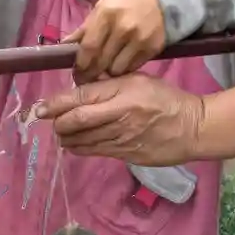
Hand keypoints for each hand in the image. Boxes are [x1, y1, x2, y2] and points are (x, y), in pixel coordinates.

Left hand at [37, 73, 204, 165]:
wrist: (193, 128)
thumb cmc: (165, 99)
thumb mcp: (139, 80)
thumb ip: (110, 83)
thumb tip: (80, 88)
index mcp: (123, 91)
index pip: (81, 97)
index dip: (56, 103)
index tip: (41, 108)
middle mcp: (120, 114)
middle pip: (77, 120)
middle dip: (58, 123)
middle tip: (50, 122)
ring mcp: (123, 137)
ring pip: (83, 140)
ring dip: (67, 138)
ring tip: (62, 134)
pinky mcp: (126, 154)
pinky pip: (96, 151)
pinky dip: (81, 148)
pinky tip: (75, 145)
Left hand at [64, 0, 166, 82]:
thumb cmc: (128, 2)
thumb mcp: (103, 7)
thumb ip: (84, 29)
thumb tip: (63, 46)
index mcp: (105, 14)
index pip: (88, 48)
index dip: (80, 65)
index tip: (77, 73)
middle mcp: (122, 27)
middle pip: (100, 62)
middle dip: (91, 73)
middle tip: (87, 77)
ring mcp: (138, 39)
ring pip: (115, 69)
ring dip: (109, 72)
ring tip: (107, 67)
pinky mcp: (151, 49)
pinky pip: (131, 68)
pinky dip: (124, 69)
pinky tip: (123, 62)